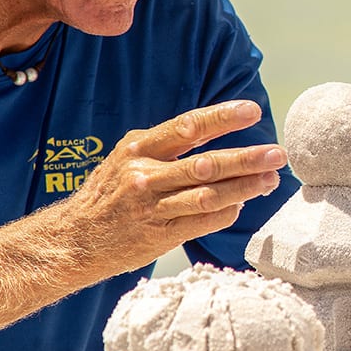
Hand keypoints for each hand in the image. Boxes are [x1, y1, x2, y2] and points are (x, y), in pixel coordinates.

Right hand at [63, 100, 285, 272]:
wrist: (74, 239)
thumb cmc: (109, 193)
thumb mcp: (129, 157)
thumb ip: (168, 145)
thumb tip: (216, 131)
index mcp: (139, 148)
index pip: (187, 127)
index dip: (222, 118)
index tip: (252, 111)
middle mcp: (144, 176)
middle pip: (205, 164)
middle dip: (246, 158)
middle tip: (277, 153)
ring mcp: (152, 207)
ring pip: (208, 195)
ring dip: (245, 187)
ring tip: (270, 179)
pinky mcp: (160, 236)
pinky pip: (202, 222)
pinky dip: (226, 212)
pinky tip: (242, 204)